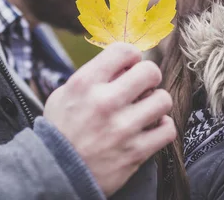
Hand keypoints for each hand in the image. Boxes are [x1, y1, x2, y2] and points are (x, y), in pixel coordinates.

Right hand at [43, 43, 176, 195]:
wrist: (55, 172)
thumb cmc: (60, 129)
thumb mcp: (65, 94)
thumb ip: (93, 77)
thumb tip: (124, 66)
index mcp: (85, 83)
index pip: (123, 50)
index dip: (131, 56)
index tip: (130, 65)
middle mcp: (105, 102)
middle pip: (150, 71)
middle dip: (149, 76)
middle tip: (142, 86)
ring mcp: (122, 128)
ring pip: (163, 100)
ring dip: (156, 103)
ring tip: (145, 109)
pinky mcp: (136, 152)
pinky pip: (168, 130)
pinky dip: (162, 128)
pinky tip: (150, 128)